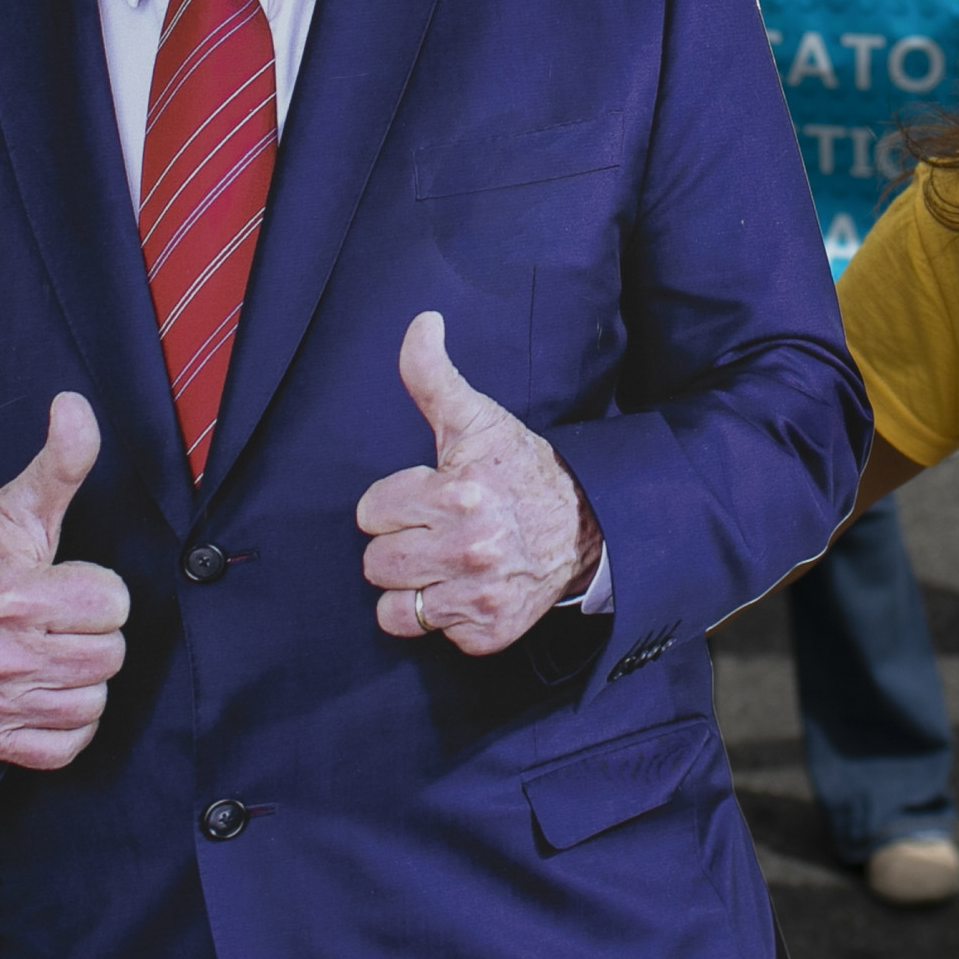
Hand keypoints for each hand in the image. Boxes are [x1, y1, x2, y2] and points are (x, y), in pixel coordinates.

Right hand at [0, 394, 132, 769]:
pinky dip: (65, 722)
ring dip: (79, 677)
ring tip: (47, 649)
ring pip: (92, 700)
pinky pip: (68, 745)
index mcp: (13, 596)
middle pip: (109, 655)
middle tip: (55, 617)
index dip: (96, 588)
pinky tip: (41, 688)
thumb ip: (60, 462)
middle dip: (91, 631)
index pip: (113, 603)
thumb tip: (75, 406)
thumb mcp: (19, 507)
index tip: (63, 581)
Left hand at [356, 312, 598, 654]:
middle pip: (376, 564)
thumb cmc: (521, 470)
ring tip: (442, 565)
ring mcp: (479, 597)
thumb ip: (433, 376)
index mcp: (457, 495)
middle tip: (434, 531)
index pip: (370, 513)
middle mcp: (469, 550)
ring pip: (394, 609)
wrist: (588, 525)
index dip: (395, 502)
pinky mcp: (488, 634)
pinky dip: (446, 617)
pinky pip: (433, 635)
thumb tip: (422, 323)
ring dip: (413, 589)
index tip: (426, 496)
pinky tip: (467, 589)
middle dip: (399, 545)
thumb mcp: (477, 419)